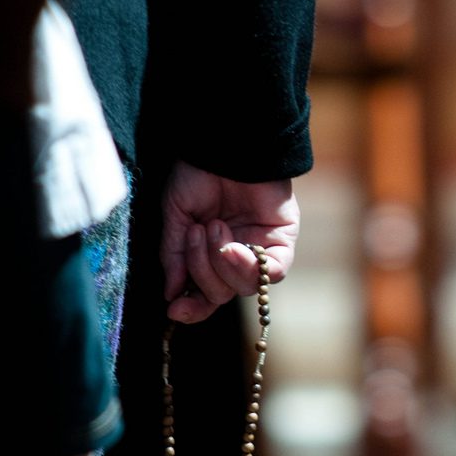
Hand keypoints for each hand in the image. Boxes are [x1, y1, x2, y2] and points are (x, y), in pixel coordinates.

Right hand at [160, 160, 299, 322]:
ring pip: (243, 287)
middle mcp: (237, 258)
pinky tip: (233, 247)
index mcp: (210, 255)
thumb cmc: (197, 175)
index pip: (205, 296)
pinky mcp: (284, 240)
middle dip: (201, 270)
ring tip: (213, 227)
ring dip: (219, 263)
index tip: (174, 309)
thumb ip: (174, 257)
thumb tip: (172, 294)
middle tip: (195, 234)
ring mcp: (261, 250)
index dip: (192, 308)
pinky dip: (249, 267)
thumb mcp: (176, 217)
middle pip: (221, 294)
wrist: (224, 146)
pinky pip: (274, 273)